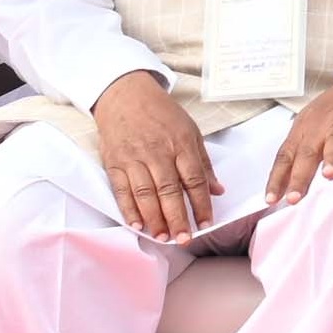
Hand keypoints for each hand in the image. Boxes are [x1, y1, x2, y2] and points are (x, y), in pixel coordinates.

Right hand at [89, 73, 224, 238]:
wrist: (125, 94)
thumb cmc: (161, 113)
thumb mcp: (189, 130)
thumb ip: (202, 163)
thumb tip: (217, 190)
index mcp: (180, 143)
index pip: (194, 179)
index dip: (201, 204)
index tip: (206, 224)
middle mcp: (157, 152)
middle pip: (169, 190)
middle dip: (178, 217)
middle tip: (185, 239)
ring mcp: (133, 158)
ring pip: (145, 193)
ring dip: (155, 219)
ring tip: (163, 237)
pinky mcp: (114, 162)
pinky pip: (122, 190)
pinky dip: (129, 209)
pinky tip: (138, 225)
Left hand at [263, 82, 332, 207]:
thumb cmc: (332, 111)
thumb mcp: (308, 128)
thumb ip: (297, 153)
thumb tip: (282, 187)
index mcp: (304, 130)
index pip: (285, 156)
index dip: (277, 178)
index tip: (270, 200)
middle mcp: (322, 127)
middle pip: (307, 153)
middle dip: (299, 176)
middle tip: (294, 198)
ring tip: (330, 174)